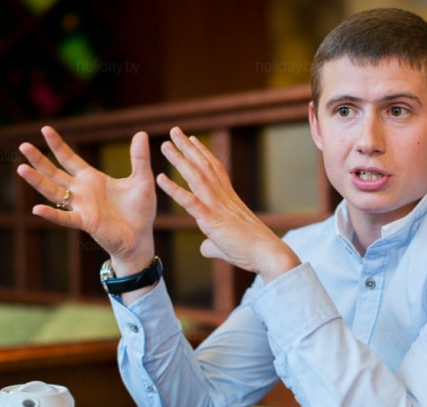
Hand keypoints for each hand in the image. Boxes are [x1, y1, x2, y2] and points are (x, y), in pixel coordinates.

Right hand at [17, 126, 156, 274]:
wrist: (141, 237)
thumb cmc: (140, 210)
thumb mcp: (142, 180)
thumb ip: (140, 158)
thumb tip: (141, 133)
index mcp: (93, 179)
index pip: (70, 159)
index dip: (58, 145)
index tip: (45, 129)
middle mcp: (82, 192)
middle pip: (55, 173)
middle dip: (39, 160)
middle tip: (23, 146)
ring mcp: (81, 207)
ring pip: (53, 192)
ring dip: (38, 181)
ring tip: (21, 168)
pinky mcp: (86, 222)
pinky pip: (65, 218)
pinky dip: (51, 214)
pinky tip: (37, 209)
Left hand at [157, 127, 299, 282]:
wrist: (267, 254)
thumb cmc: (251, 251)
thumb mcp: (227, 245)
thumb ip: (212, 244)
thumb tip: (204, 247)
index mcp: (229, 200)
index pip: (215, 170)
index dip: (203, 153)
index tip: (193, 140)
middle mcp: (223, 198)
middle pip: (204, 166)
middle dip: (188, 147)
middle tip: (174, 131)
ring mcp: (217, 206)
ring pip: (196, 176)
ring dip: (179, 159)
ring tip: (165, 143)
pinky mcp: (211, 219)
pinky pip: (189, 201)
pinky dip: (174, 189)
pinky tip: (160, 178)